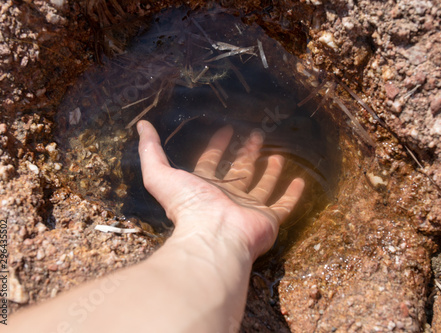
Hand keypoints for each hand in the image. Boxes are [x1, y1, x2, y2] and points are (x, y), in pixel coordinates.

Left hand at [137, 120, 304, 260]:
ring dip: (269, 171)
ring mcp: (249, 208)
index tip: (225, 129)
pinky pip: (283, 205)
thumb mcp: (160, 173)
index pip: (213, 160)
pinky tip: (299, 181)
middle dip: (247, 152)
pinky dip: (292, 195)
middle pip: (240, 170)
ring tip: (277, 155)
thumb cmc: (188, 206)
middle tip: (256, 135)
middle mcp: (228, 196)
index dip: (217, 144)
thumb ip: (150, 150)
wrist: (214, 236)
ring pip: (262, 186)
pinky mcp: (268, 220)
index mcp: (206, 186)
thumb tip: (141, 126)